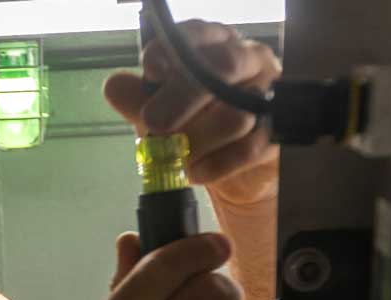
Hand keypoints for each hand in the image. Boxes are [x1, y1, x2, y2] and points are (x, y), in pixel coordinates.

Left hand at [104, 20, 280, 205]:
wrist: (232, 168)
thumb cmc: (196, 125)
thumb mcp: (161, 111)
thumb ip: (138, 99)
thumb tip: (114, 87)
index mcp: (215, 44)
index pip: (197, 34)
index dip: (172, 50)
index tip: (150, 70)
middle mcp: (247, 60)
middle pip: (222, 67)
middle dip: (183, 95)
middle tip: (153, 121)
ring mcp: (268, 96)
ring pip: (236, 113)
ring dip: (199, 139)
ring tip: (177, 158)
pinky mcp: (276, 134)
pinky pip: (250, 147)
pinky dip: (219, 163)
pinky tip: (197, 173)